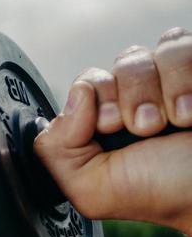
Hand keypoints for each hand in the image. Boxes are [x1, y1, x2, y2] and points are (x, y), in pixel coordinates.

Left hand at [34, 27, 191, 236]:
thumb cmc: (163, 192)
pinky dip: (186, 78)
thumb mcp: (93, 189)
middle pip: (123, 63)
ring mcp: (174, 81)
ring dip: (165, 90)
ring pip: (157, 51)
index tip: (111, 127)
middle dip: (133, 97)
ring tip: (176, 121)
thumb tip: (75, 94)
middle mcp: (140, 98)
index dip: (98, 98)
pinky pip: (182, 43)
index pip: (89, 82)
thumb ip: (57, 150)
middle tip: (146, 129)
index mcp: (106, 123)